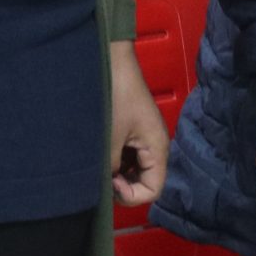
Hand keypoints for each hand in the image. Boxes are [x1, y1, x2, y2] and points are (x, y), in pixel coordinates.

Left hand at [108, 41, 168, 206]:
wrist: (111, 60)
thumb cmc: (114, 95)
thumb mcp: (110, 137)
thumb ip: (110, 167)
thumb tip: (106, 184)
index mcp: (157, 148)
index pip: (153, 190)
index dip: (131, 194)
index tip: (111, 182)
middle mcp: (155, 145)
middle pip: (144, 181)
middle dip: (123, 184)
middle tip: (101, 174)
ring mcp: (143, 136)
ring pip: (133, 168)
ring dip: (116, 171)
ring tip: (98, 162)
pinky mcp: (132, 128)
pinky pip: (126, 154)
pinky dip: (114, 158)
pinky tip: (99, 150)